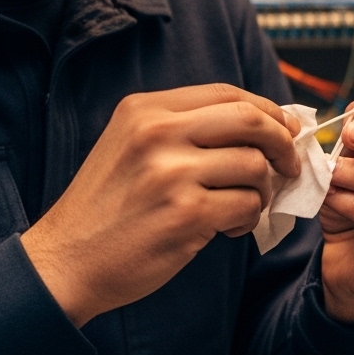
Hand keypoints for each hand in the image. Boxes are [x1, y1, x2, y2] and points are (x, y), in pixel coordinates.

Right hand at [21, 84, 300, 326]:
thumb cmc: (108, 206)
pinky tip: (226, 227)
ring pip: (254, 166)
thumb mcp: (133, 146)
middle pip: (250, 120)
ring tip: (242, 206)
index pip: (228, 93)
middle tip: (288, 166)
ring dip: (262, 190)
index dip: (267, 109)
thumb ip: (188, 128)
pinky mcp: (185, 213)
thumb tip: (267, 122)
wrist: (65, 261)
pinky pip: (247, 205)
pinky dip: (248, 218)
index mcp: (145, 109)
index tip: (286, 129)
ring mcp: (171, 173)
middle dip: (281, 142)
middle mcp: (157, 132)